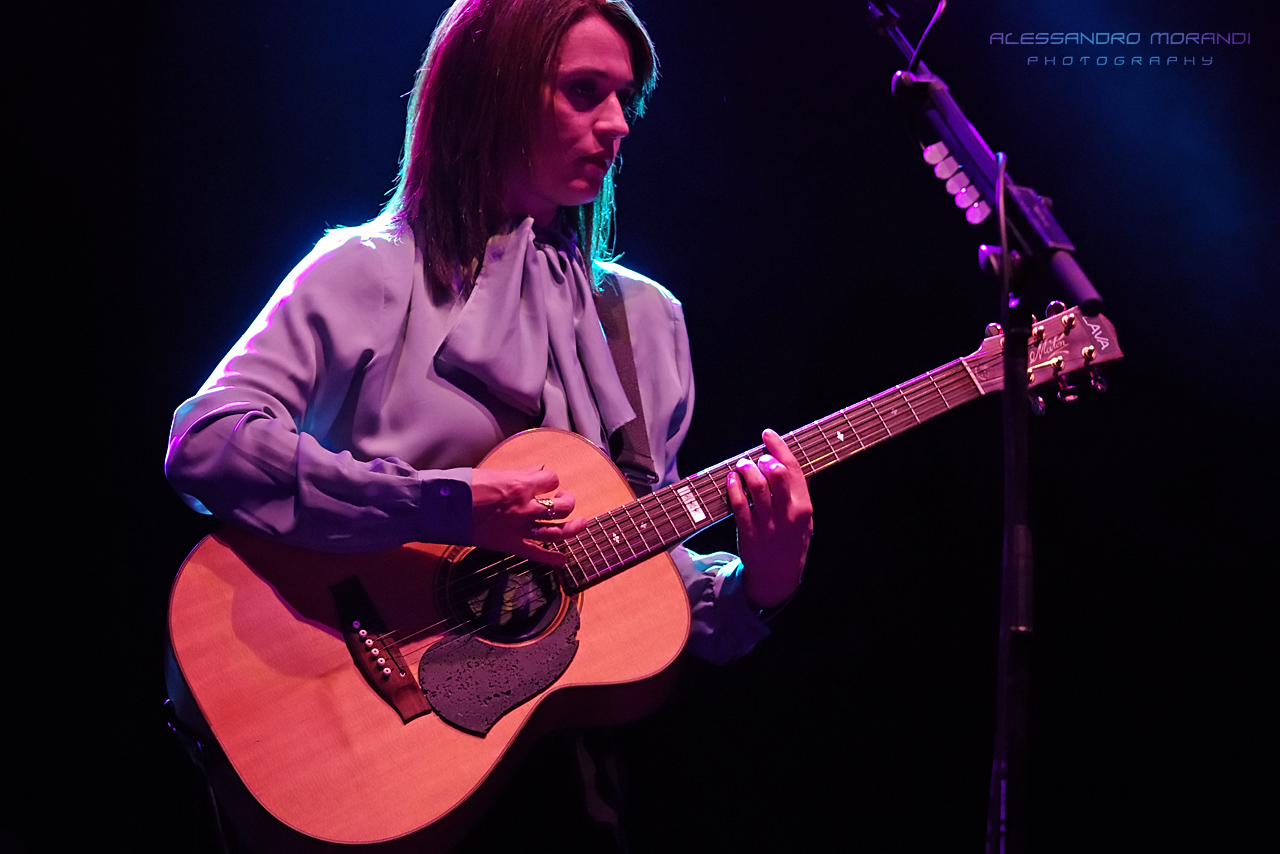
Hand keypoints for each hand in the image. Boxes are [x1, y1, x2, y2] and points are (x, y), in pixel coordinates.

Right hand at [470, 466, 586, 565]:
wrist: (444, 506)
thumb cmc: (465, 486)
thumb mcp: (496, 472)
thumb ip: (520, 473)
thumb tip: (538, 471)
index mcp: (522, 485)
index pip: (552, 479)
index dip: (552, 480)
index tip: (546, 482)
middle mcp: (526, 507)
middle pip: (562, 506)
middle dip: (567, 501)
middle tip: (564, 500)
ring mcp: (521, 528)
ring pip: (557, 531)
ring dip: (572, 528)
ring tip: (581, 523)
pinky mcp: (511, 545)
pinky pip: (537, 554)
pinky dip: (553, 559)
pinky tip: (564, 560)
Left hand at [727, 429, 813, 608]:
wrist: (778, 577)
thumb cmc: (790, 542)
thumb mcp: (803, 519)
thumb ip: (798, 493)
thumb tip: (788, 462)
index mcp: (804, 507)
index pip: (793, 469)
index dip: (779, 447)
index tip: (768, 434)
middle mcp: (788, 514)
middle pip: (777, 474)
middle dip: (764, 459)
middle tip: (756, 458)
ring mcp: (768, 523)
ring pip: (756, 486)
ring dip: (746, 469)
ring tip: (742, 465)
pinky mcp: (748, 532)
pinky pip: (739, 504)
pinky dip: (733, 487)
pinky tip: (731, 479)